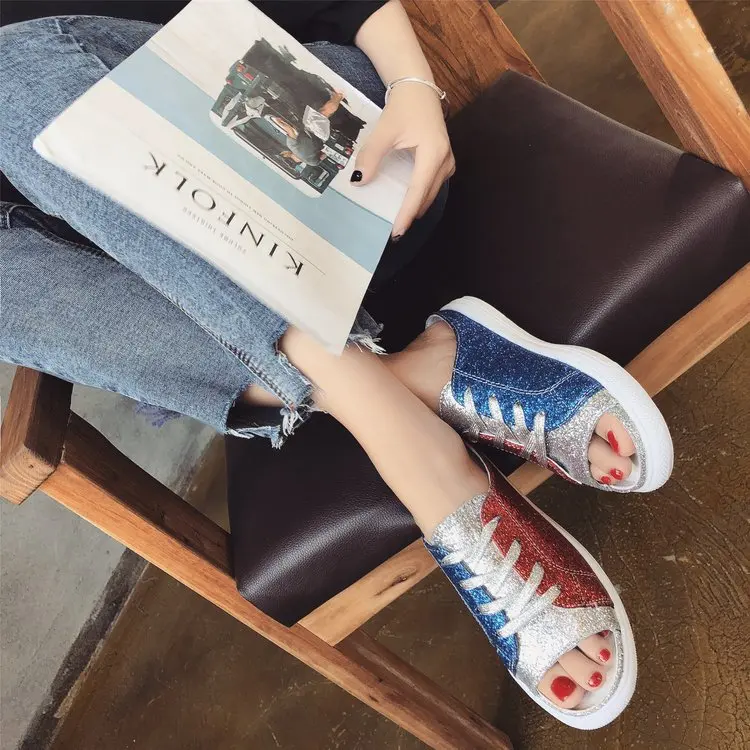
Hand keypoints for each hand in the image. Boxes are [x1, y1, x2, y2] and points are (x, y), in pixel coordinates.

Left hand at [351, 83, 454, 237]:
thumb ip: (371, 156)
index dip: (407, 213)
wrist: (418, 89)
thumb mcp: (384, 130)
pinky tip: (408, 201)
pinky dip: (420, 195)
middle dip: (411, 214)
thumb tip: (359, 181)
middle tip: (394, 231)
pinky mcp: (445, 161)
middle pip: (426, 196)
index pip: (418, 191)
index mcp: (433, 154)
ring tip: (399, 220)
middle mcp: (445, 161)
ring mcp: (448, 162)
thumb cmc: (404, 108)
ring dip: (416, 206)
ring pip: (431, 193)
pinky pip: (433, 185)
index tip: (397, 231)